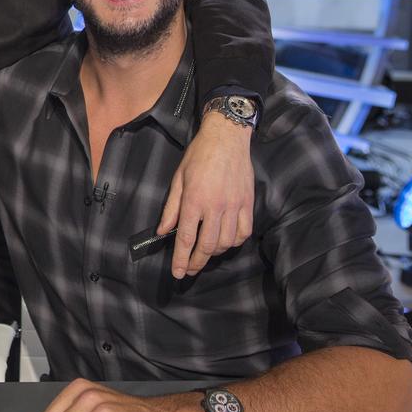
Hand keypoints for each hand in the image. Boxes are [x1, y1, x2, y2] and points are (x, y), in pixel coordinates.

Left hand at [157, 111, 254, 278]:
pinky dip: (235, 242)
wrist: (226, 138)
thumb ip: (171, 208)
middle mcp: (215, 206)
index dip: (181, 259)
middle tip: (190, 270)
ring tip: (205, 253)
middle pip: (207, 245)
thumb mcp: (178, 179)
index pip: (186, 238)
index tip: (178, 273)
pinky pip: (244, 231)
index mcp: (194, 200)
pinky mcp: (248, 203)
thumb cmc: (198, 156)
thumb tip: (163, 231)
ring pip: (227, 242)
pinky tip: (226, 241)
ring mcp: (234, 205)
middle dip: (197, 262)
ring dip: (215, 253)